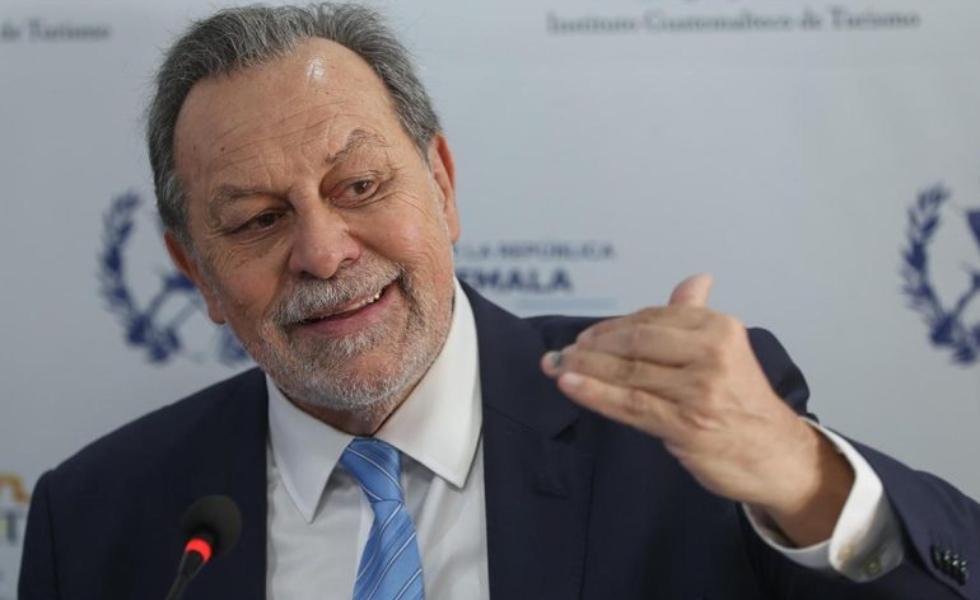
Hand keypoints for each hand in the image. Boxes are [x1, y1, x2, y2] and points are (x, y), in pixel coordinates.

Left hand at [540, 274, 852, 545]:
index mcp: (718, 328)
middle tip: (563, 351)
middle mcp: (711, 354)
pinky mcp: (686, 425)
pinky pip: (630, 404)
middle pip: (635, 341)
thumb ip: (698, 316)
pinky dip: (595, 393)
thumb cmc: (742, 402)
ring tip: (556, 365)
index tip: (584, 335)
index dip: (611, 326)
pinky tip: (569, 384)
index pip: (651, 319)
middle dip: (592, 344)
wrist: (776, 455)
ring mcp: (699, 390)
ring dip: (584, 367)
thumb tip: (695, 280)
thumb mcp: (726, 351)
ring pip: (628, 372)